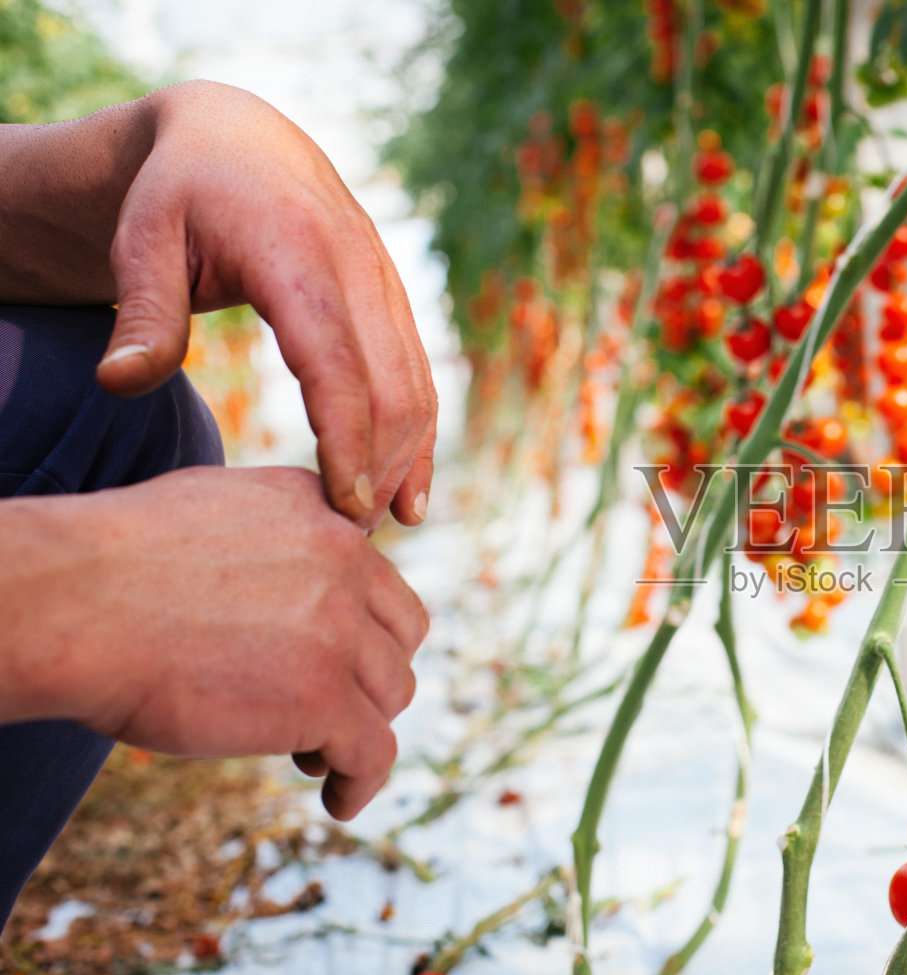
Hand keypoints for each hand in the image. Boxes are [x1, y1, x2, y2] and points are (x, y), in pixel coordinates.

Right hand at [5, 467, 428, 818]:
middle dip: (367, 680)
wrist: (71, 603)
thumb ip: (276, 537)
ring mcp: (340, 632)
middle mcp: (345, 562)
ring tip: (308, 755)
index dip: (363, 633)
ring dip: (358, 729)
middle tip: (322, 711)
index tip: (333, 665)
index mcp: (321, 514)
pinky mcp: (323, 699)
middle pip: (398, 641)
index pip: (379, 585)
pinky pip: (374, 753)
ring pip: (390, 697)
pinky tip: (339, 801)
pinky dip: (361, 783)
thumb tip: (295, 580)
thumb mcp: (215, 511)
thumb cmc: (112, 565)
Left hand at [94, 82, 435, 527]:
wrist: (243, 138)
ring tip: (379, 528)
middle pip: (394, 388)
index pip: (337, 363)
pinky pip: (422, 378)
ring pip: (419, 388)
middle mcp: (360, 268)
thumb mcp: (142, 237)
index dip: (347, 440)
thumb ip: (142, 312)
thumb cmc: (180, 194)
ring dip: (407, 462)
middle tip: (347, 540)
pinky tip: (411, 495)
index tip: (343, 507)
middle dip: (380, 469)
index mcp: (298, 253)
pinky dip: (422, 439)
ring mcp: (388, 285)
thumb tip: (120, 384)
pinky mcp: (397, 303)